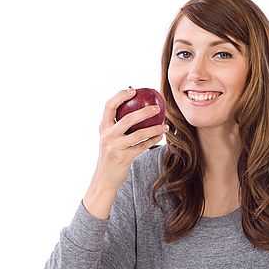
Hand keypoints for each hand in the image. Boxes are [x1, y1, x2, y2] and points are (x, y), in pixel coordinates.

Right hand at [83, 88, 167, 218]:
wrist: (105, 178)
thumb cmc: (110, 154)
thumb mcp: (108, 138)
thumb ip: (116, 125)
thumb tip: (133, 105)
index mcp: (103, 127)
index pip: (109, 106)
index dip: (120, 96)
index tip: (133, 90)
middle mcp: (107, 135)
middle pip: (127, 118)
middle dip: (144, 111)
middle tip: (157, 107)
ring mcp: (115, 147)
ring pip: (139, 133)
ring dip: (154, 129)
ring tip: (165, 126)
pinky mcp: (124, 157)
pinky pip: (143, 146)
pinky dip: (153, 140)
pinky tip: (161, 137)